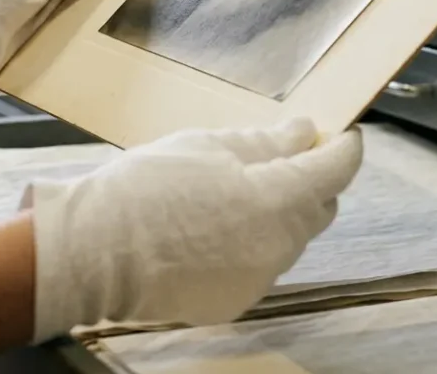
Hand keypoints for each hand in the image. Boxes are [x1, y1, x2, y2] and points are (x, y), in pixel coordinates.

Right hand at [22, 118, 363, 342]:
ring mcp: (258, 279)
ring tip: (237, 194)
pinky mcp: (236, 301)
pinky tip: (216, 230)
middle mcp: (277, 246)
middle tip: (286, 158)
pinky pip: (261, 266)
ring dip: (281, 214)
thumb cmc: (144, 189)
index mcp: (275, 200)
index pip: (333, 173)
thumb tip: (305, 134)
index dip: (344, 149)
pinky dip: (253, 244)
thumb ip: (264, 143)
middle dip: (311, 182)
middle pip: (318, 209)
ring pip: (290, 240)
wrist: (93, 252)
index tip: (343, 136)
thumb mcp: (206, 146)